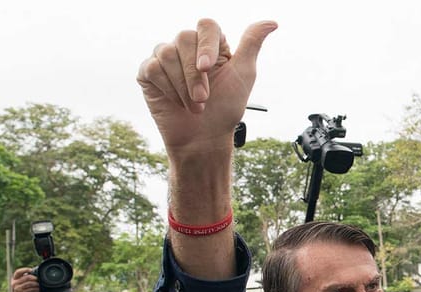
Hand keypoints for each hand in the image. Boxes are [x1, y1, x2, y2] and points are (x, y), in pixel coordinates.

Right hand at [10, 267, 39, 291]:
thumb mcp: (21, 285)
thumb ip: (25, 279)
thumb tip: (35, 274)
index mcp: (14, 279)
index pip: (18, 272)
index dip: (25, 269)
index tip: (31, 270)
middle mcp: (14, 283)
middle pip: (26, 277)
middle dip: (34, 278)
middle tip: (38, 280)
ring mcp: (17, 288)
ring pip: (29, 283)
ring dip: (36, 284)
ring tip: (39, 286)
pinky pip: (30, 290)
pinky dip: (36, 289)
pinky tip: (38, 290)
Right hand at [137, 19, 277, 156]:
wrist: (204, 139)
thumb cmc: (226, 109)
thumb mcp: (244, 75)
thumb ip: (252, 44)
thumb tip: (271, 22)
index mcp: (211, 44)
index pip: (206, 26)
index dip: (206, 45)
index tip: (207, 69)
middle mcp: (187, 47)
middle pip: (184, 38)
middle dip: (194, 75)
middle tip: (204, 99)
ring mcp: (166, 58)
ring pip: (166, 53)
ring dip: (182, 85)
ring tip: (193, 105)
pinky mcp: (148, 73)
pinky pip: (152, 68)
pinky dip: (167, 89)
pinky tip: (176, 102)